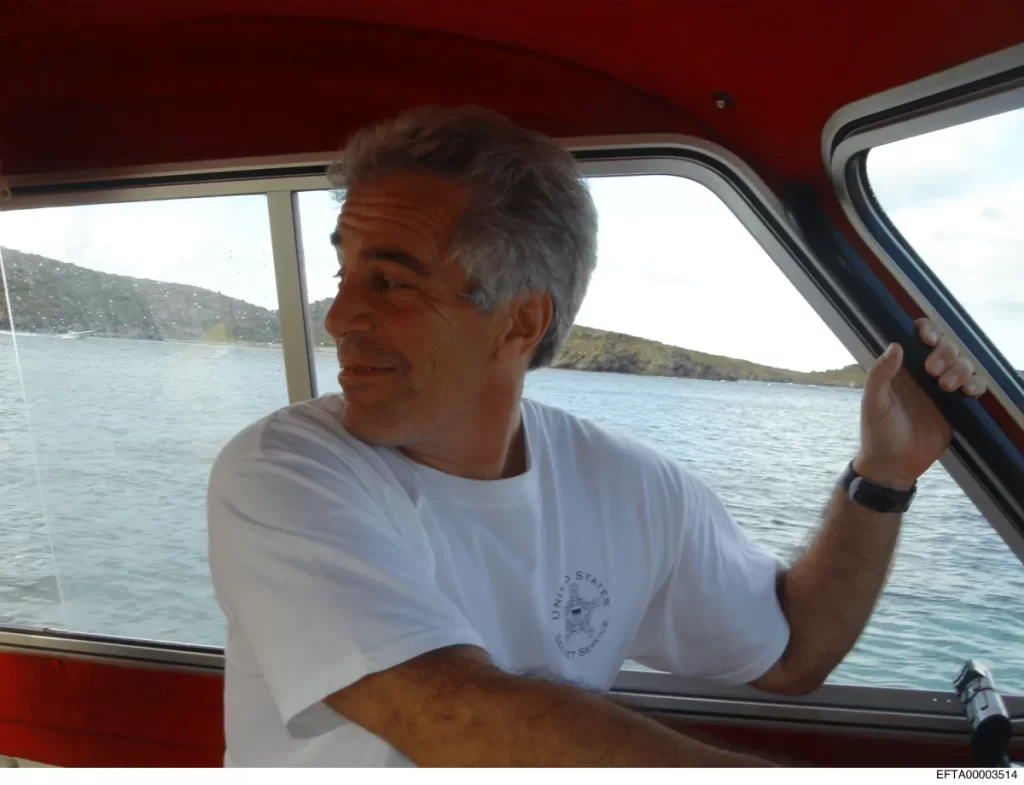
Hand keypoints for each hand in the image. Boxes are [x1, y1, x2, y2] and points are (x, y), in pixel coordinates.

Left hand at [855, 318, 986, 490]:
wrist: (894, 465)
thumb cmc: (877, 432)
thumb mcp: (873, 402)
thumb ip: (880, 374)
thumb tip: (896, 345)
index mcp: (901, 369)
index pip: (918, 337)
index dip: (926, 330)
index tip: (926, 339)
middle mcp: (922, 374)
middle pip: (946, 347)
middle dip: (945, 352)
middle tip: (933, 372)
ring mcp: (940, 389)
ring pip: (962, 364)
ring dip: (960, 368)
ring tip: (946, 386)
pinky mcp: (956, 406)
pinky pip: (974, 386)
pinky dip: (976, 384)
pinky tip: (969, 393)